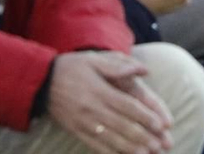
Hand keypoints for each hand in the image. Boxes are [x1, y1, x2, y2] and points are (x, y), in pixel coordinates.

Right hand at [44, 52, 173, 153]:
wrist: (41, 82)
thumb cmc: (72, 68)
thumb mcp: (94, 59)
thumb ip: (119, 65)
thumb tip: (144, 69)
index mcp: (100, 90)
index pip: (128, 106)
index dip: (146, 117)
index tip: (162, 125)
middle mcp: (93, 109)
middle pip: (123, 126)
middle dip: (144, 137)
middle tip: (160, 145)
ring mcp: (85, 123)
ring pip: (112, 140)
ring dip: (132, 148)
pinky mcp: (77, 132)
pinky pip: (97, 146)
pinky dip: (112, 153)